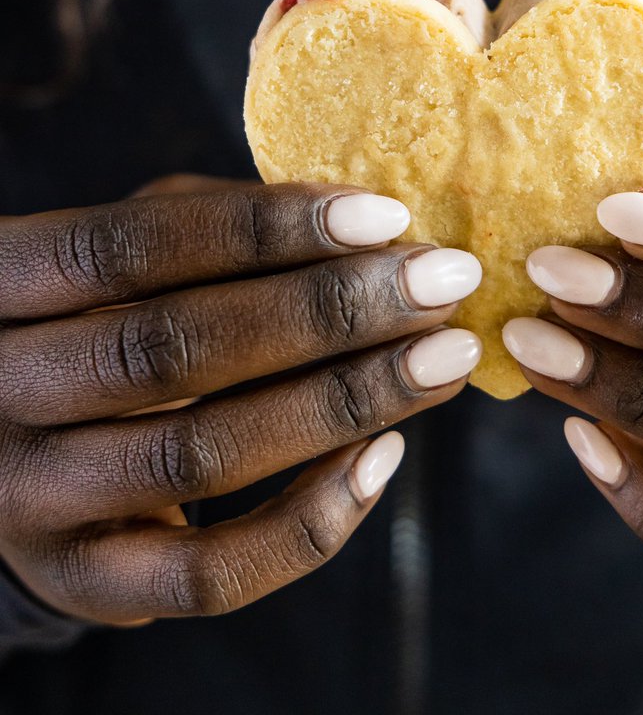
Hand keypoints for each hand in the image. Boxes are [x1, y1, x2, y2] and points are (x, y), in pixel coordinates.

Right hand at [0, 181, 481, 623]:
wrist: (12, 445)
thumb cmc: (102, 316)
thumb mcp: (131, 251)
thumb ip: (218, 225)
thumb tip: (365, 222)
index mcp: (4, 283)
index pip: (133, 246)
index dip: (264, 228)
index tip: (386, 214)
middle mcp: (2, 391)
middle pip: (175, 350)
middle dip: (331, 312)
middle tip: (445, 281)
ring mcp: (33, 500)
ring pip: (202, 456)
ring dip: (345, 402)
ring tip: (445, 357)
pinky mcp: (84, 580)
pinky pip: (210, 575)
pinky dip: (310, 520)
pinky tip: (386, 456)